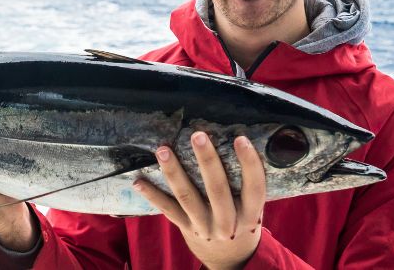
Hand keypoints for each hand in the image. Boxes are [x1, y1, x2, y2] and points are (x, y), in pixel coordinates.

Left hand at [133, 133, 265, 269]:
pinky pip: (168, 209)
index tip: (240, 138)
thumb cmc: (242, 219)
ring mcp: (204, 226)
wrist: (229, 258)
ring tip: (163, 150)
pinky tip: (139, 181)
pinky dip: (152, 195)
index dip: (249, 164)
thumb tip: (236, 140)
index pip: (254, 188)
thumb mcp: (253, 208)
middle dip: (207, 160)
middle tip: (198, 135)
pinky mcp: (185, 227)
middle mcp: (227, 223)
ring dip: (174, 172)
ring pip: (187, 197)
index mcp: (249, 214)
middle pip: (217, 189)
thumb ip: (247, 184)